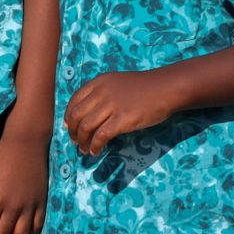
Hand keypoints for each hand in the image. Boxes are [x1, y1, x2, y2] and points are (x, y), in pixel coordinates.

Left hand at [63, 69, 181, 154]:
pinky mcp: (122, 119)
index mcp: (99, 82)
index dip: (69, 116)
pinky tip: (96, 151)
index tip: (69, 127)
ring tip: (85, 149)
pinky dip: (95, 146)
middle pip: (77, 115)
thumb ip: (100, 94)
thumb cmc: (143, 87)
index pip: (74, 100)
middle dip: (73, 132)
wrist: (164, 88)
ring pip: (86, 127)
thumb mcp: (117, 83)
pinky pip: (101, 136)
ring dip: (82, 142)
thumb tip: (84, 116)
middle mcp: (102, 92)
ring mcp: (112, 106)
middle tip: (76, 142)